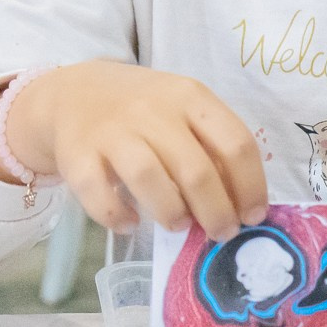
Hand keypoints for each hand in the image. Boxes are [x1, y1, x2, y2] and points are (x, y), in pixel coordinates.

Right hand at [0, 62, 267, 238]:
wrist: (73, 94)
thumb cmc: (143, 110)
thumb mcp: (183, 110)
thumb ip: (211, 146)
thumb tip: (241, 202)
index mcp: (190, 97)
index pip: (235, 143)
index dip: (250, 186)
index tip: (253, 216)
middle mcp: (153, 111)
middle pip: (196, 170)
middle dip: (217, 212)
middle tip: (221, 233)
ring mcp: (113, 131)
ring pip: (149, 178)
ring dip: (171, 212)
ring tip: (178, 225)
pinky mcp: (78, 155)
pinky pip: (98, 193)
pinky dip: (117, 215)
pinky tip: (130, 223)